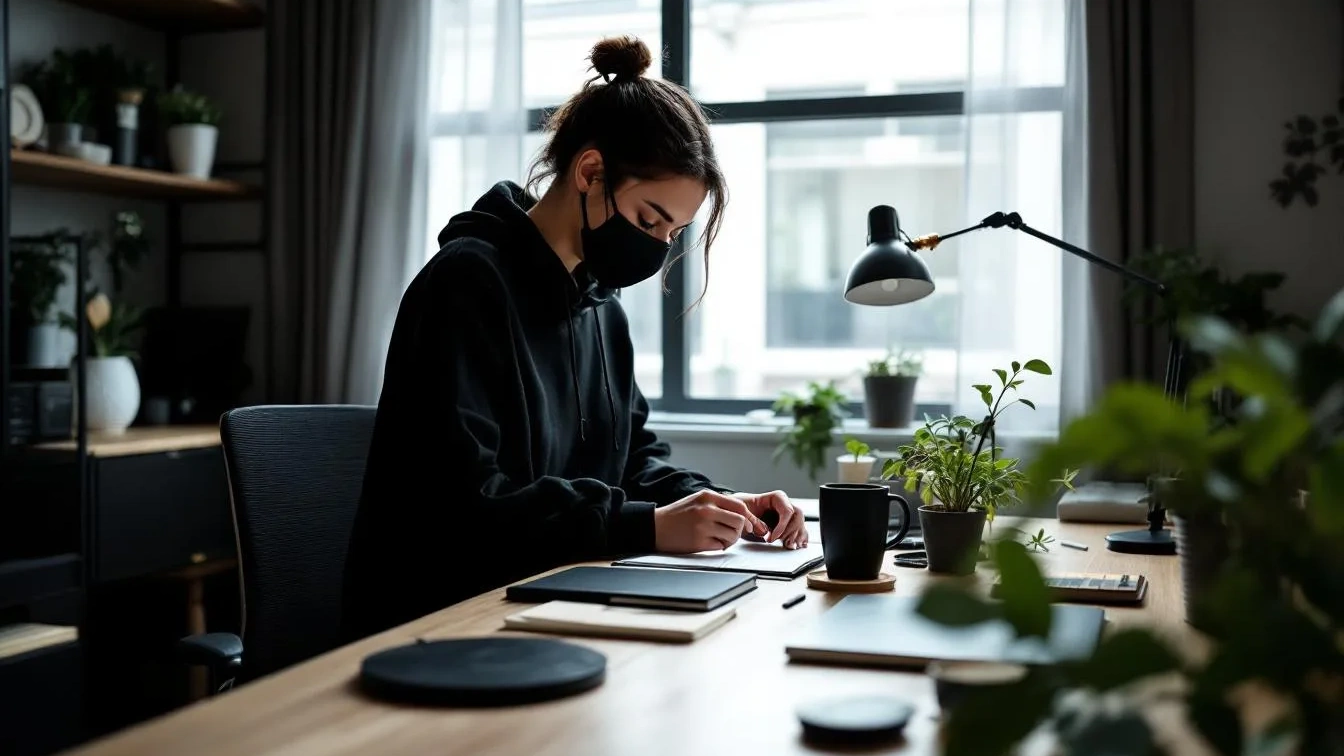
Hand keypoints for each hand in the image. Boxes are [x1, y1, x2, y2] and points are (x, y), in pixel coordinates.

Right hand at [653, 490, 768, 553]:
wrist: (655, 527)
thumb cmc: (678, 515)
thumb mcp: (698, 500)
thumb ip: (719, 504)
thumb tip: (744, 516)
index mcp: (708, 496)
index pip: (740, 506)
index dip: (749, 517)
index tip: (751, 525)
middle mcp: (707, 509)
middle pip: (739, 521)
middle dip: (740, 530)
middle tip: (732, 533)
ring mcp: (703, 526)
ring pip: (733, 535)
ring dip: (730, 540)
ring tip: (719, 538)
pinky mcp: (699, 542)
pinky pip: (721, 546)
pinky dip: (718, 546)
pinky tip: (709, 543)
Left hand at [733, 491, 807, 548]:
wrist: (737, 512)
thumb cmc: (740, 508)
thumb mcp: (741, 510)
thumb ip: (752, 520)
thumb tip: (764, 530)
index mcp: (776, 498)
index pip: (787, 511)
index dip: (782, 526)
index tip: (772, 538)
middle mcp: (784, 505)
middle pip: (797, 517)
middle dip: (790, 532)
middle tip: (779, 542)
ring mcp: (787, 515)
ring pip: (800, 524)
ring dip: (796, 536)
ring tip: (788, 546)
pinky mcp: (787, 524)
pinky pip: (799, 530)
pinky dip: (800, 538)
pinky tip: (800, 545)